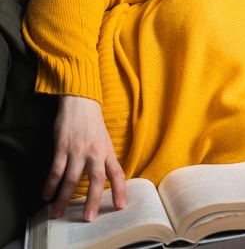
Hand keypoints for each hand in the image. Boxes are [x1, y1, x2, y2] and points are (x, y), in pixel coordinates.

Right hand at [43, 95, 126, 220]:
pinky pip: (56, 170)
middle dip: (92, 200)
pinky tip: (47, 195)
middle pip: (96, 180)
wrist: (80, 103)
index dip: (120, 190)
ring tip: (59, 212)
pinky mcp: (62, 147)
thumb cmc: (94, 125)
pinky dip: (50, 184)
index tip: (120, 206)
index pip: (117, 174)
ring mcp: (77, 151)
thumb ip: (106, 160)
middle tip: (88, 218)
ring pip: (71, 179)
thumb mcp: (106, 142)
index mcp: (108, 152)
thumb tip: (107, 180)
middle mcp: (95, 153)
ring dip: (64, 198)